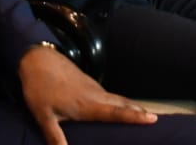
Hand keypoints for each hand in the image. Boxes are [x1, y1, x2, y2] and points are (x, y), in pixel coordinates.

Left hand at [18, 44, 155, 144]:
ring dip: (132, 106)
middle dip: (140, 112)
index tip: (152, 118)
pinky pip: (110, 95)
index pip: (116, 112)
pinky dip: (120, 102)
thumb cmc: (40, 88)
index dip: (134, 117)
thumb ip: (55, 137)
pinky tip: (120, 107)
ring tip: (145, 114)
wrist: (37, 59)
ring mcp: (93, 88)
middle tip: (157, 119)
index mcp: (87, 104)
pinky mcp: (88, 84)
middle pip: (123, 104)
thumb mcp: (44, 116)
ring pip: (117, 98)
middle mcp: (95, 95)